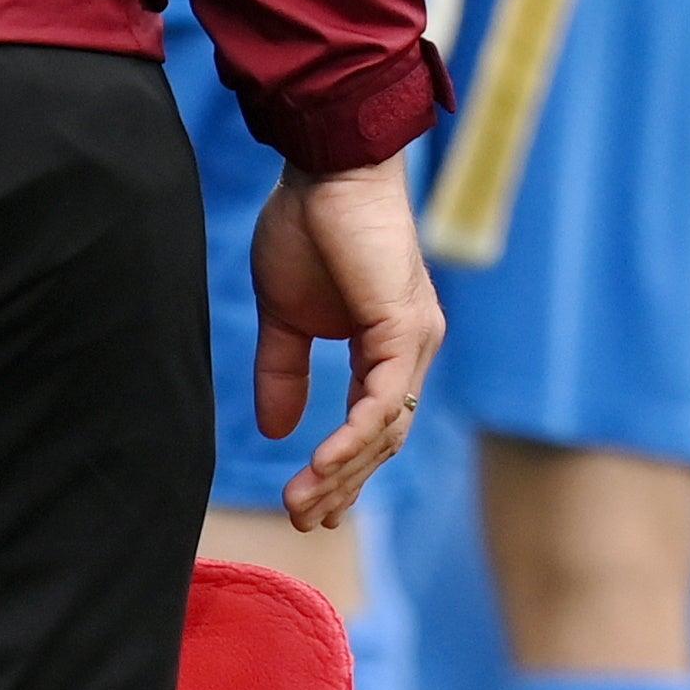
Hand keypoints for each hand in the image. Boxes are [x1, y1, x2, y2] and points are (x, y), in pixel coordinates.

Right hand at [249, 159, 441, 527]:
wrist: (323, 168)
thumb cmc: (307, 227)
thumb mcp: (285, 316)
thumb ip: (283, 371)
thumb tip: (276, 429)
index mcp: (386, 346)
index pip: (374, 425)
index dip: (345, 469)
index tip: (312, 507)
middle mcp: (411, 348)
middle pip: (384, 440)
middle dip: (342, 486)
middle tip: (304, 521)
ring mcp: (414, 339)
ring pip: (387, 429)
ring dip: (342, 473)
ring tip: (301, 505)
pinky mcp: (404, 327)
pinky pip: (383, 401)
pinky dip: (353, 438)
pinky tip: (320, 464)